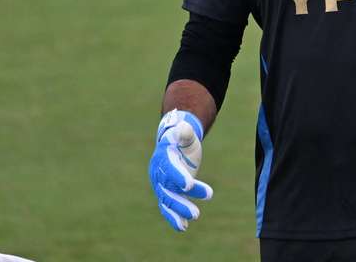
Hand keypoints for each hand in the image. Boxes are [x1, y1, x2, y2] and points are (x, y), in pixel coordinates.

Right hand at [149, 109, 213, 230]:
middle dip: (181, 202)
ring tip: (193, 219)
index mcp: (164, 157)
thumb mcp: (186, 133)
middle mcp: (159, 173)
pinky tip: (183, 227)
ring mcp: (161, 184)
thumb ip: (185, 132)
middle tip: (196, 213)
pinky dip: (174, 217)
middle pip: (168, 190)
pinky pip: (167, 206)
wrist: (174, 143)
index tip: (189, 186)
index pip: (170, 168)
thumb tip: (183, 128)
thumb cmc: (183, 137)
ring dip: (179, 212)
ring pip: (167, 201)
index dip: (179, 176)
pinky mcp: (166, 192)